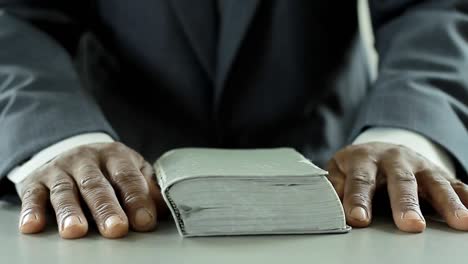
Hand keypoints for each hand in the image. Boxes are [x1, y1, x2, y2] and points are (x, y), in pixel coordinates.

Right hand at [18, 142, 167, 238]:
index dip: (136, 199)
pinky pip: (33, 196)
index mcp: (115, 155)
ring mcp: (60, 169)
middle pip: (97, 185)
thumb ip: (147, 188)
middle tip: (116, 229)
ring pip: (65, 191)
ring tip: (76, 231)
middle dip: (106, 208)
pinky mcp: (36, 181)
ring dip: (70, 211)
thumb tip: (163, 208)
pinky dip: (32, 210)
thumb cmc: (109, 169)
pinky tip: (33, 225)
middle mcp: (86, 159)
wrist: (74, 151)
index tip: (144, 221)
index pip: (127, 177)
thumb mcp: (132, 170)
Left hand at [327, 142, 467, 231]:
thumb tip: (327, 206)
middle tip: (410, 225)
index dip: (358, 200)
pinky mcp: (438, 173)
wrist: (380, 148)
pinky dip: (467, 197)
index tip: (358, 219)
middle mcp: (394, 159)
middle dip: (406, 203)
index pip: (360, 181)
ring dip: (448, 202)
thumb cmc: (356, 166)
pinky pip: (456, 184)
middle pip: (401, 181)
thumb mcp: (338, 171)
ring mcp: (419, 165)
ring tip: (460, 221)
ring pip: (435, 183)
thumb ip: (334, 187)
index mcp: (364, 159)